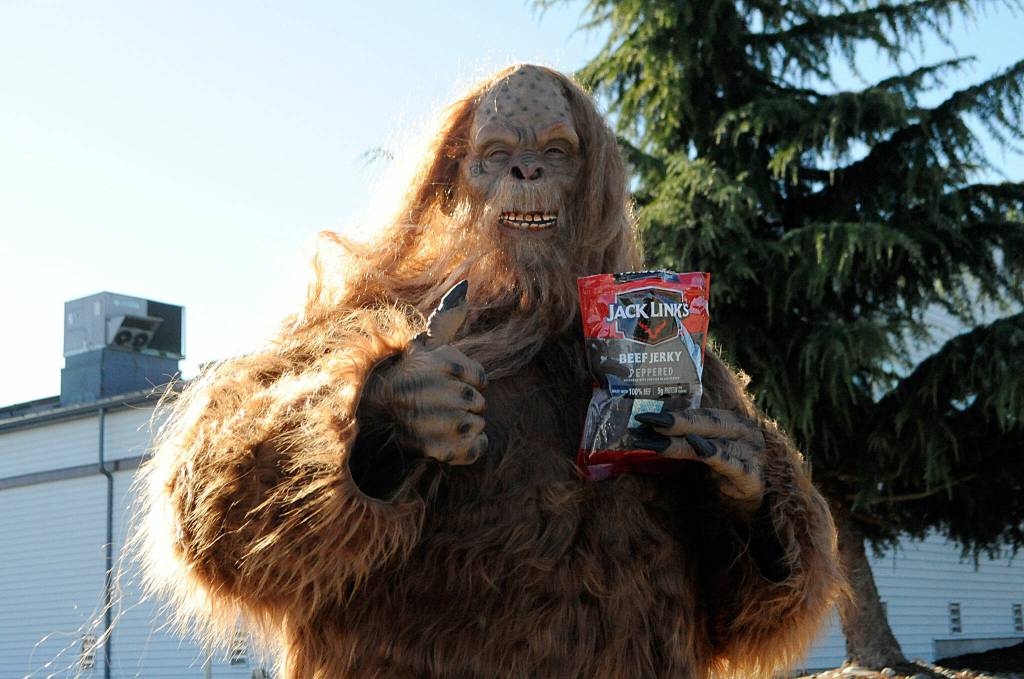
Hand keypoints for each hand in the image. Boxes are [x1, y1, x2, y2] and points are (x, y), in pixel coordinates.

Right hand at [362, 281, 487, 464]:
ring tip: (436, 423)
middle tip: (434, 406)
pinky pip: (477, 448)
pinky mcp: (440, 450)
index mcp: (439, 365)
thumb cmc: (405, 378)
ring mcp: (439, 423)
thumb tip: (466, 283)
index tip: (441, 385)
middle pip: (478, 402)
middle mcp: (439, 392)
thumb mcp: (424, 345)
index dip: (464, 382)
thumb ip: (448, 317)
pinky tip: (448, 442)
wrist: (375, 422)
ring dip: (464, 426)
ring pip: (478, 424)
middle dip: (462, 405)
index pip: (479, 379)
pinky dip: (470, 448)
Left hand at [632, 408, 765, 511]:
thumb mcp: (703, 452)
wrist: (746, 508)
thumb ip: (686, 439)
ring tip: (661, 441)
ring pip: (716, 443)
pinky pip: (732, 465)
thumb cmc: (721, 477)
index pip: (702, 414)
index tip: (647, 416)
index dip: (675, 413)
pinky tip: (700, 450)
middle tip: (648, 422)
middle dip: (677, 423)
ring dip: (685, 443)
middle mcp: (746, 433)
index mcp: (733, 422)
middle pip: (709, 424)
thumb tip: (649, 431)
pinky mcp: (753, 480)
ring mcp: (753, 455)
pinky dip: (716, 456)